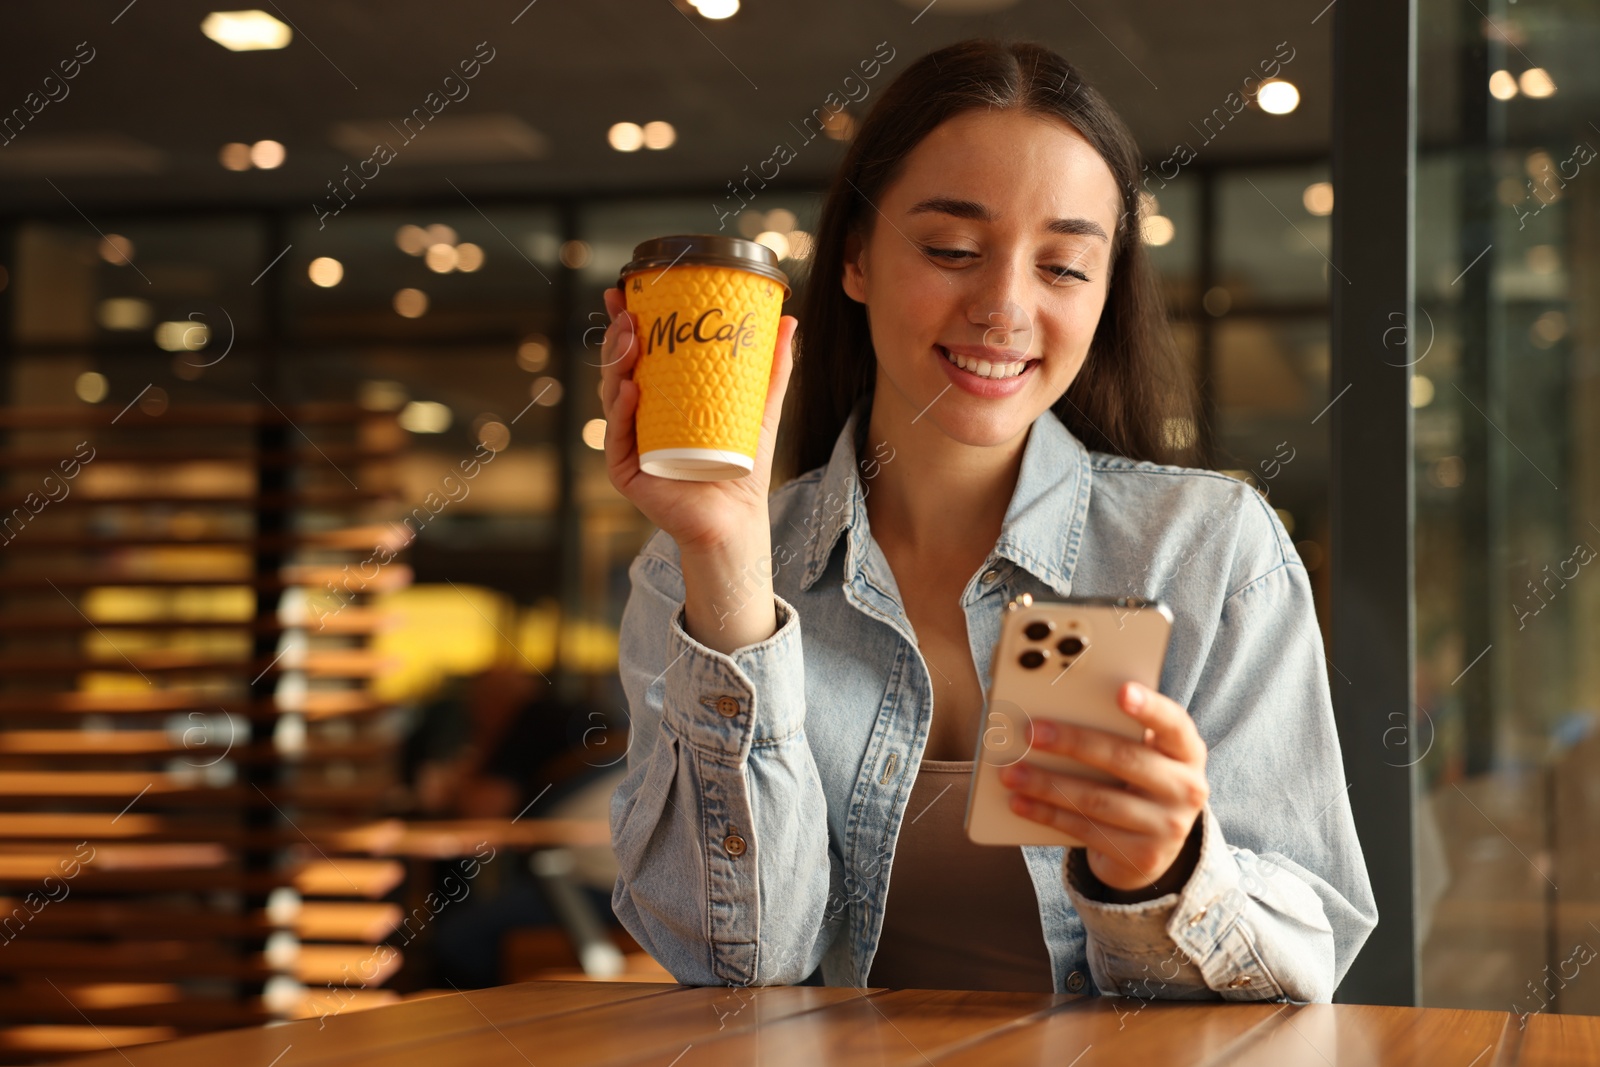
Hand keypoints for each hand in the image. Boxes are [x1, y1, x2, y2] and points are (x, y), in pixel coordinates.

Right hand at [599, 286, 797, 553]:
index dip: (628, 323)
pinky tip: (629, 390)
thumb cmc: (743, 466)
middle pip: (619, 370)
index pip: (638, 355)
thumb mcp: (759, 409)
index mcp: (661, 400)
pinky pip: (618, 437)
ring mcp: (630, 444)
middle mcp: (639, 419)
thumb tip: (788, 322)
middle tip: (627, 312)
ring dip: (615, 365)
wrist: (738, 518)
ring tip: (630, 340)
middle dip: (617, 338)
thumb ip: (772, 369)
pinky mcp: (626, 472)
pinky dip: (621, 412)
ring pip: (612, 397)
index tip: (626, 292)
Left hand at [999, 681, 1208, 893]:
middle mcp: (1186, 788)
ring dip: (1047, 785)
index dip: (1149, 707)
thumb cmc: (1135, 781)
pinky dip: (1047, 814)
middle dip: (1073, 743)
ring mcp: (1168, 827)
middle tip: (1031, 732)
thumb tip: (1053, 710)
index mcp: (1186, 751)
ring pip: (1097, 800)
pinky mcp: (1143, 856)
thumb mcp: (1141, 754)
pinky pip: (1086, 831)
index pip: (1173, 723)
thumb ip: (1115, 730)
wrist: (1153, 848)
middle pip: (1124, 759)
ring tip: (1011, 772)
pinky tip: (1019, 802)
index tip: (1121, 690)